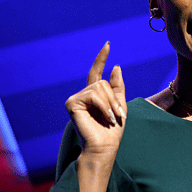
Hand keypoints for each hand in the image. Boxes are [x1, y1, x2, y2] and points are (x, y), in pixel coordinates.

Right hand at [64, 42, 126, 161]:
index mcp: (93, 95)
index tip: (108, 44)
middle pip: (101, 82)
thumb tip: (115, 66)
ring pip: (98, 88)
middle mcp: (82, 95)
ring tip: (112, 118)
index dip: (101, 58)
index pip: (96, 72)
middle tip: (117, 115)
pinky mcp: (72, 104)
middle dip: (114, 99)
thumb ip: (117, 87)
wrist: (104, 147)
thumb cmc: (112, 131)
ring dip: (110, 103)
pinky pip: (93, 95)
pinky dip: (103, 106)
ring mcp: (75, 99)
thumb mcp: (120, 105)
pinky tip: (105, 117)